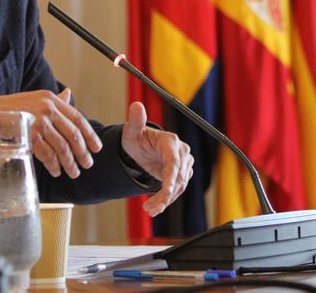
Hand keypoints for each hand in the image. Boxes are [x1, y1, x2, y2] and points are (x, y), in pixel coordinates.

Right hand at [0, 88, 102, 177]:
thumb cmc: (13, 107)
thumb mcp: (36, 98)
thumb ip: (55, 100)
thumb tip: (69, 94)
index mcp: (52, 100)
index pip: (78, 118)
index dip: (89, 134)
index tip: (96, 148)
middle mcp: (48, 109)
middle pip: (73, 135)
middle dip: (82, 152)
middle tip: (87, 164)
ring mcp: (39, 122)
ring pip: (62, 147)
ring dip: (69, 163)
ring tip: (74, 172)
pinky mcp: (29, 135)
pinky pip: (47, 154)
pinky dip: (53, 165)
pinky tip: (56, 171)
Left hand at [120, 101, 192, 216]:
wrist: (141, 147)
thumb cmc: (136, 138)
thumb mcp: (131, 132)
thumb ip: (134, 121)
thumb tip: (136, 105)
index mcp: (170, 141)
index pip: (174, 161)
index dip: (171, 176)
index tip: (167, 190)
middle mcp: (181, 151)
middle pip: (178, 177)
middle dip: (165, 195)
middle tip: (150, 209)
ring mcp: (184, 163)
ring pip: (180, 186)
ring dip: (165, 200)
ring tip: (149, 210)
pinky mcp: (183, 173)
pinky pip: (178, 189)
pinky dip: (167, 199)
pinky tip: (154, 207)